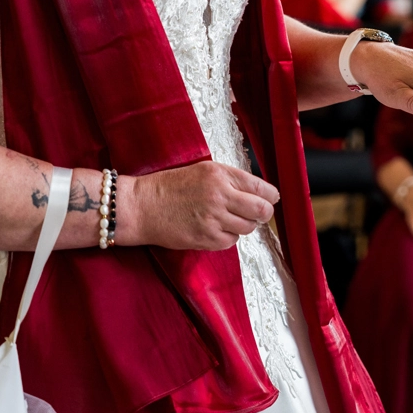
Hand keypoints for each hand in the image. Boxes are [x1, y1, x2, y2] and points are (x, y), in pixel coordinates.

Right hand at [124, 161, 280, 250]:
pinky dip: (228, 237)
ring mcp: (213, 219)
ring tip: (228, 219)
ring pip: (248, 228)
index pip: (262, 188)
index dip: (271, 196)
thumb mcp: (203, 171)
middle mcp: (220, 195)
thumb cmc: (170, 187)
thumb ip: (231, 179)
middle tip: (259, 214)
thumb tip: (260, 192)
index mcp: (220, 175)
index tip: (272, 199)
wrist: (141, 206)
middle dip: (264, 214)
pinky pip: (231, 241)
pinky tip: (215, 229)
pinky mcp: (206, 238)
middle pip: (261, 210)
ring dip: (243, 225)